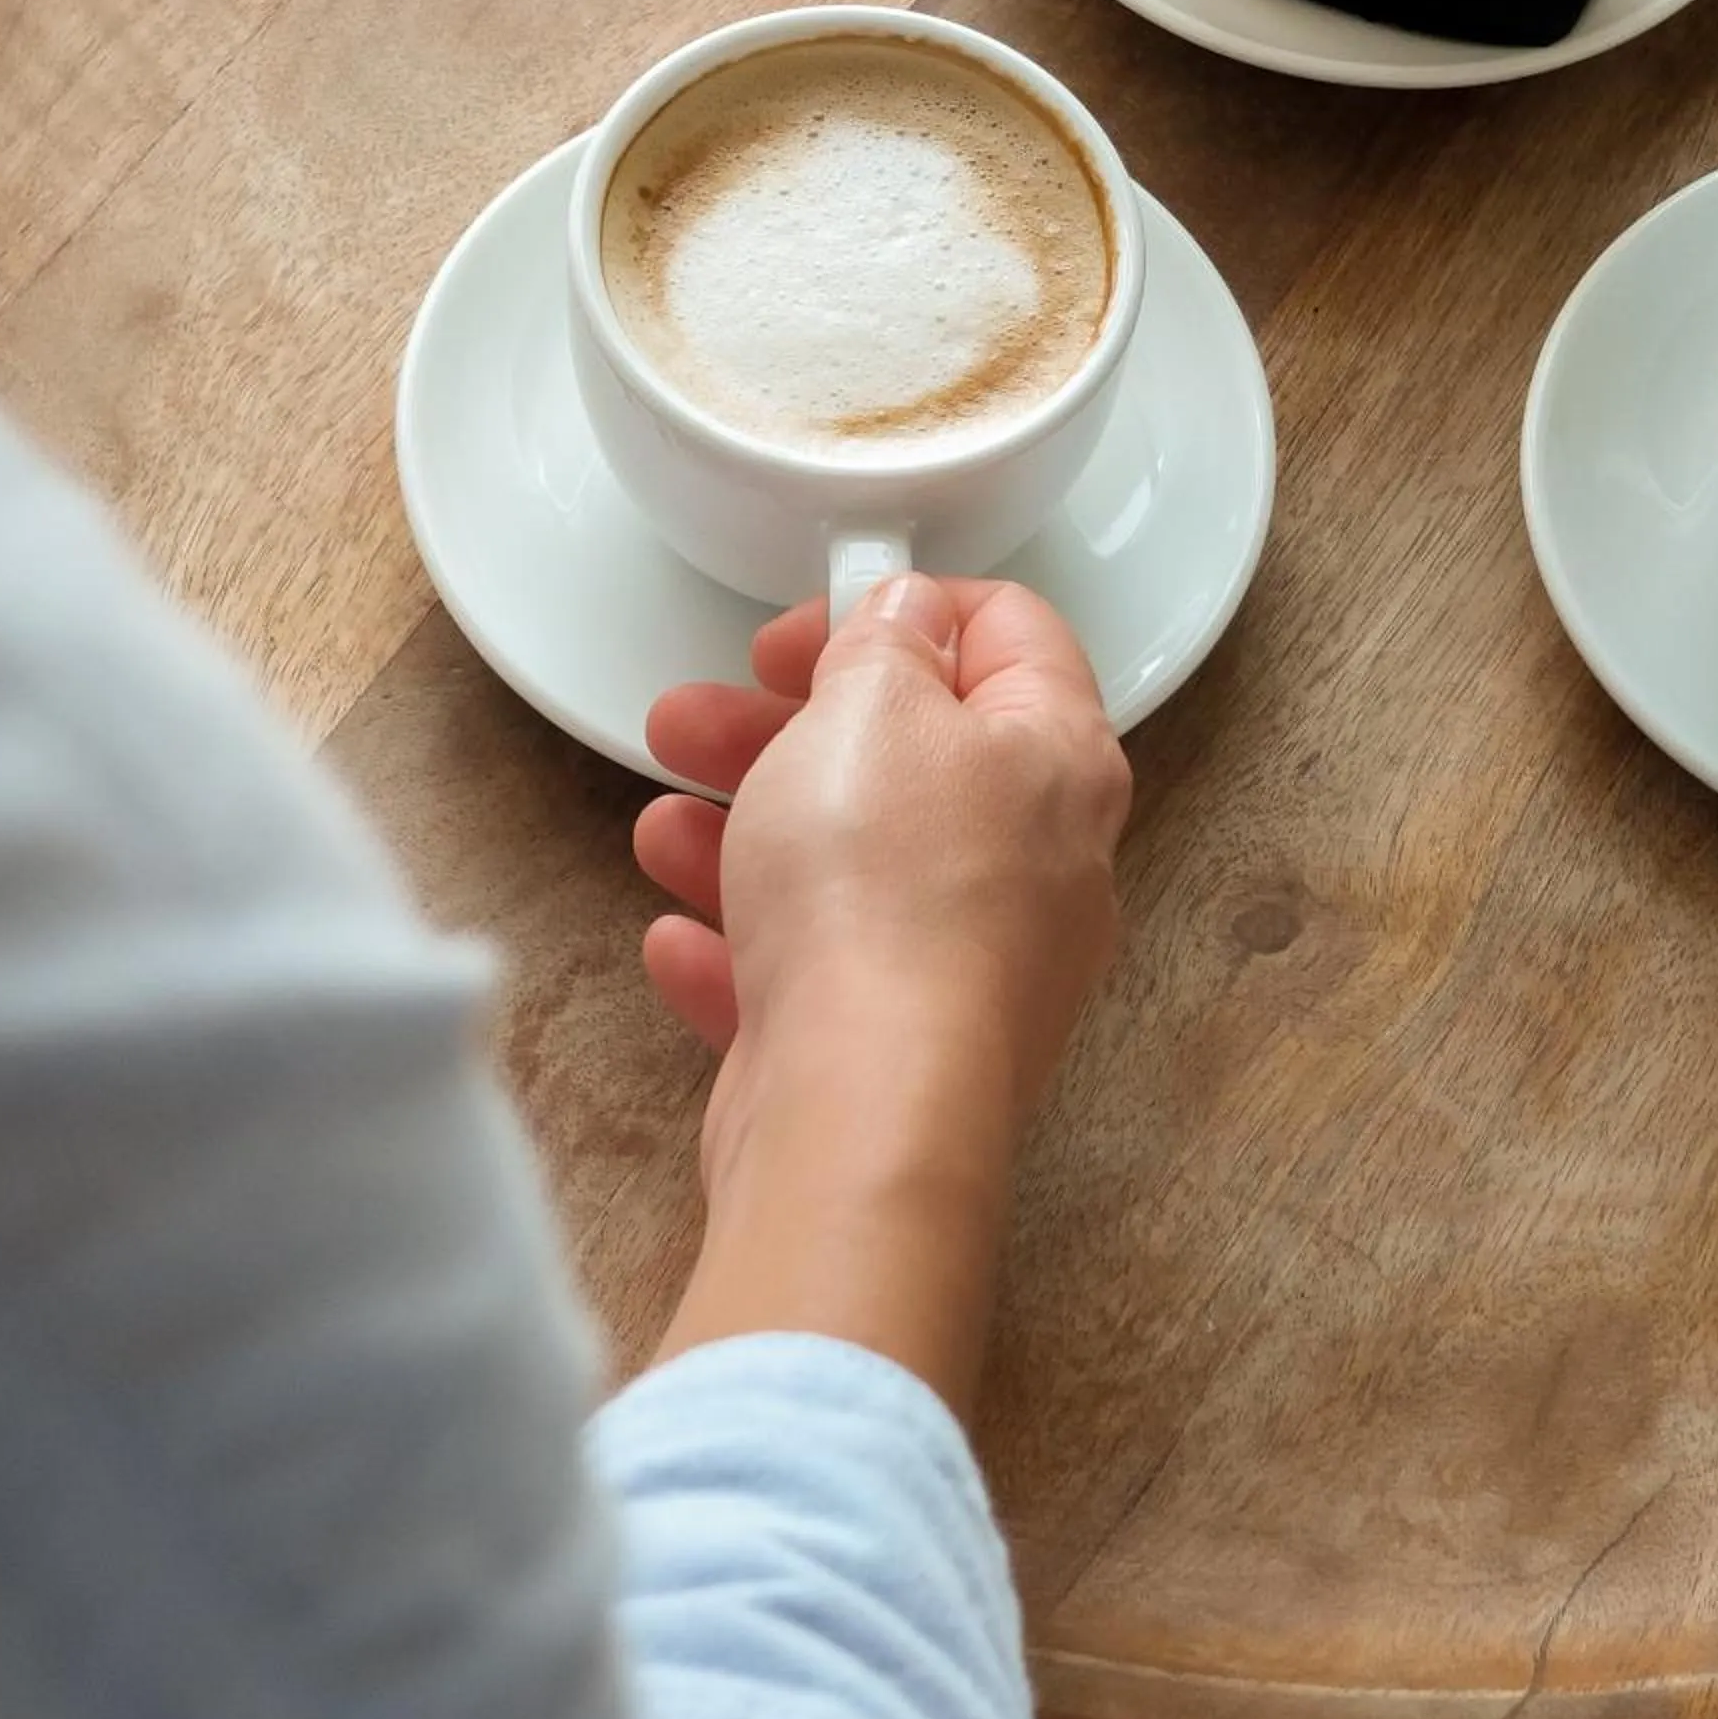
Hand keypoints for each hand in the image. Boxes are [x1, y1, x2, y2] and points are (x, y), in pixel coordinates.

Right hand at [635, 575, 1130, 1405]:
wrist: (860, 1109)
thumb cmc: (881, 898)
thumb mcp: (866, 706)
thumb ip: (884, 641)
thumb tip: (904, 615)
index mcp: (1057, 761)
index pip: (1010, 635)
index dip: (900, 609)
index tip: (803, 628)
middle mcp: (1039, 866)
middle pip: (909, 759)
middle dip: (782, 731)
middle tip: (693, 720)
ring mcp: (975, 968)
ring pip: (853, 872)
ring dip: (747, 838)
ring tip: (660, 829)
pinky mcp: (903, 1048)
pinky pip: (819, 978)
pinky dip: (747, 951)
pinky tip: (680, 941)